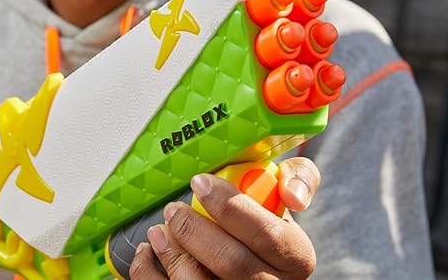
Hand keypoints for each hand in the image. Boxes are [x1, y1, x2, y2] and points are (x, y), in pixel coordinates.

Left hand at [129, 157, 320, 278]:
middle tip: (173, 209)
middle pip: (232, 264)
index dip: (230, 208)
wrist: (255, 254)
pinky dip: (150, 272)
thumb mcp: (287, 192)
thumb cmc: (264, 217)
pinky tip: (148, 252)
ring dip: (172, 252)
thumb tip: (293, 196)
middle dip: (194, 231)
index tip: (200, 183)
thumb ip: (298, 178)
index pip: (267, 235)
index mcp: (295, 256)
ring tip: (160, 228)